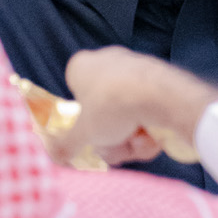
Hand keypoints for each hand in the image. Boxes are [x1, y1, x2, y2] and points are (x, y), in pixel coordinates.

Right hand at [57, 47, 217, 165]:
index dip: (85, 122)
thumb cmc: (114, 106)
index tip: (92, 136)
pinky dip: (150, 129)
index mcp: (82, 66)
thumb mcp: (83, 134)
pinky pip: (148, 112)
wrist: (164, 96)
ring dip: (131, 138)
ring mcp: (136, 70)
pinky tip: (155, 136)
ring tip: (138, 141)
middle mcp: (108, 62)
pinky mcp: (161, 80)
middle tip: (116, 145)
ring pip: (127, 117)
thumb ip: (66, 146)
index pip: (76, 96)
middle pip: (104, 114)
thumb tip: (54, 156)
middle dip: (112, 138)